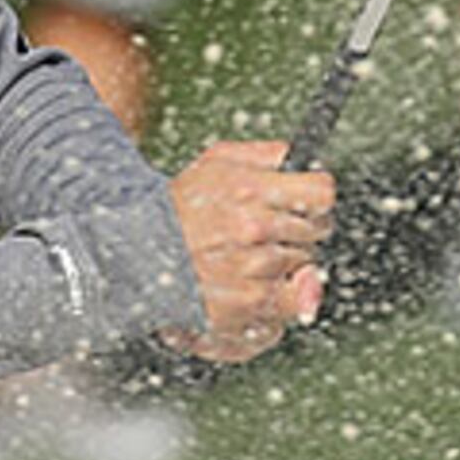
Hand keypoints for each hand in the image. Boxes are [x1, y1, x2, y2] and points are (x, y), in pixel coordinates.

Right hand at [162, 139, 332, 362]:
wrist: (137, 254)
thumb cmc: (179, 207)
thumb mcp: (218, 161)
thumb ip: (269, 154)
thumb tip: (308, 160)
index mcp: (250, 190)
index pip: (322, 194)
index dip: (317, 197)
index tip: (306, 202)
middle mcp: (254, 229)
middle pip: (317, 231)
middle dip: (298, 229)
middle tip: (265, 231)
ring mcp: (254, 270)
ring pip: (306, 266)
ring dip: (286, 263)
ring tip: (247, 257)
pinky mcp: (250, 306)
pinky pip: (295, 302)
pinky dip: (282, 297)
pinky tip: (254, 285)